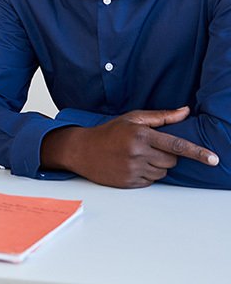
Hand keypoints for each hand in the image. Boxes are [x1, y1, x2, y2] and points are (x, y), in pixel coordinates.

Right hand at [41, 107, 218, 187]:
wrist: (82, 150)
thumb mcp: (132, 118)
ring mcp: (133, 169)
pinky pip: (151, 181)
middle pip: (172, 160)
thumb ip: (161, 116)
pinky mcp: (129, 182)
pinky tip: (132, 165)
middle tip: (149, 147)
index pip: (176, 145)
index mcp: (140, 134)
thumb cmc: (109, 132)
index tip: (212, 159)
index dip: (197, 152)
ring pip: (163, 173)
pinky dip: (147, 174)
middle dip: (167, 155)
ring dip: (157, 166)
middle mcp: (137, 153)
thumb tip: (185, 111)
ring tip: (138, 156)